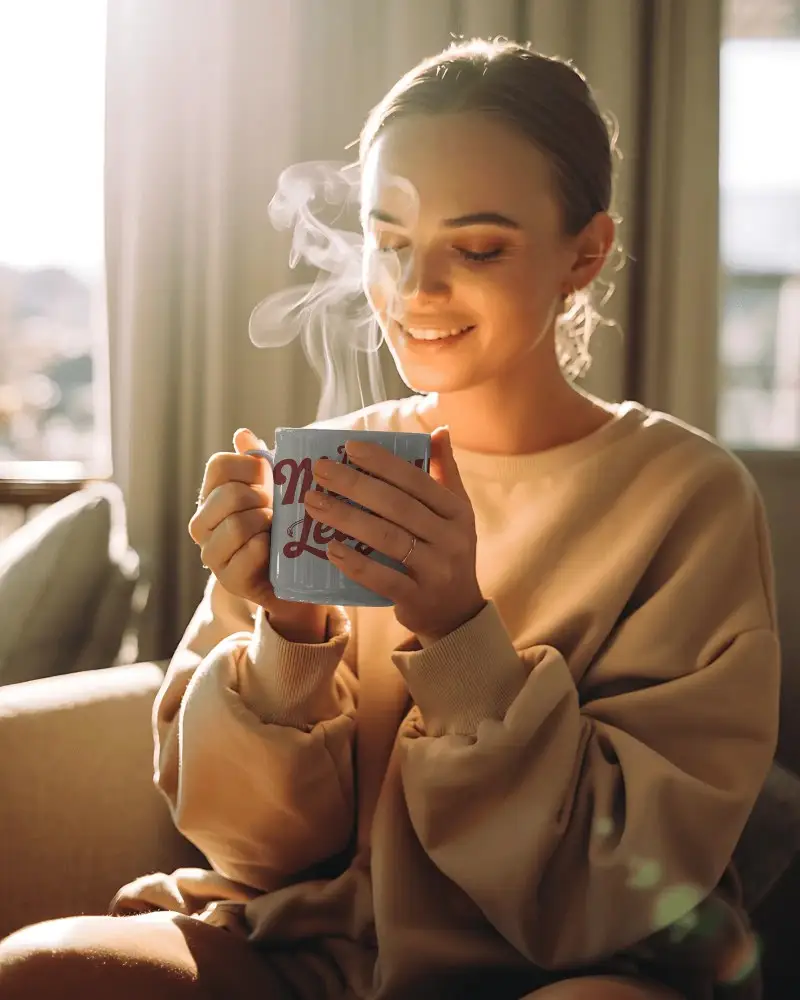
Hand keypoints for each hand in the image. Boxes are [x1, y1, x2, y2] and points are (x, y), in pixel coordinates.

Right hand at [189, 428, 329, 642]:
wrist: (293, 579)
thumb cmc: (281, 527)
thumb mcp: (274, 491)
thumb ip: (257, 462)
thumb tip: (242, 433)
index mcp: (210, 496)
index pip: (219, 465)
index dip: (249, 466)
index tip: (268, 477)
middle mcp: (202, 524)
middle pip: (229, 494)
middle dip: (261, 498)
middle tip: (275, 509)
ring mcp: (212, 553)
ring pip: (237, 524)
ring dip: (266, 524)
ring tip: (276, 530)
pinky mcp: (229, 580)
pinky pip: (248, 552)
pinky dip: (266, 547)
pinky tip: (274, 549)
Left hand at [303, 427, 484, 642]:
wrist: (456, 613)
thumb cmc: (447, 552)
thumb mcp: (456, 513)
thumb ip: (445, 472)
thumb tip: (440, 430)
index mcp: (457, 512)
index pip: (416, 480)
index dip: (382, 462)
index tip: (348, 447)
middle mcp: (451, 539)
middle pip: (397, 506)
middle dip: (354, 485)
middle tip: (320, 471)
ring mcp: (435, 570)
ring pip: (387, 539)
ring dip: (347, 518)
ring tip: (313, 503)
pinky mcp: (417, 598)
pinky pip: (382, 579)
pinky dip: (355, 564)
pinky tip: (330, 549)